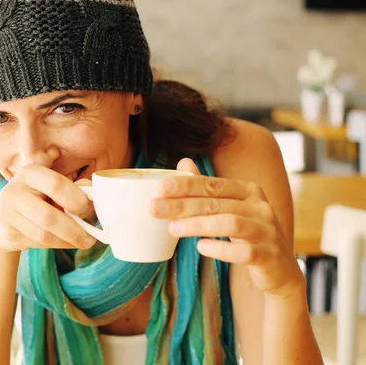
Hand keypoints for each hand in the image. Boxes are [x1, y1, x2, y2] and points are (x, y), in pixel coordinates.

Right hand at [0, 164, 96, 252]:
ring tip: (81, 241)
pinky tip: (63, 242)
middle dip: (74, 231)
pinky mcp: (7, 233)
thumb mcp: (52, 188)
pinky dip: (56, 245)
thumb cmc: (38, 199)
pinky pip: (38, 244)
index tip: (86, 209)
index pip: (56, 184)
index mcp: (30, 173)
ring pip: (44, 235)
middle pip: (49, 217)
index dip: (76, 199)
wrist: (4, 219)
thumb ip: (74, 188)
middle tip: (90, 239)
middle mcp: (14, 190)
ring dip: (67, 241)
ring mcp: (7, 213)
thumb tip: (93, 197)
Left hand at [150, 158, 303, 298]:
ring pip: (230, 223)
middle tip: (154, 209)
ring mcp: (267, 231)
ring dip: (198, 225)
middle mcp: (260, 207)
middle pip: (217, 203)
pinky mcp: (269, 255)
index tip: (159, 188)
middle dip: (183, 205)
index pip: (212, 184)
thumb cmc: (247, 236)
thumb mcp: (229, 209)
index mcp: (249, 191)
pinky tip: (201, 248)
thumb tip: (183, 162)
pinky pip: (244, 251)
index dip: (185, 185)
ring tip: (172, 229)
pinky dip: (221, 249)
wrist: (279, 271)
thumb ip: (207, 188)